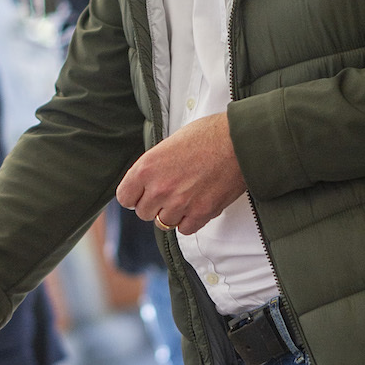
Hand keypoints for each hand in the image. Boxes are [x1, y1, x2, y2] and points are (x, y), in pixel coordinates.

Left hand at [115, 114, 245, 236]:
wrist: (239, 140)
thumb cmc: (208, 135)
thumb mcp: (169, 144)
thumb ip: (154, 167)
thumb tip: (148, 181)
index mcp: (147, 167)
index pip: (125, 197)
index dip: (134, 196)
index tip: (142, 194)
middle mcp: (159, 188)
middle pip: (143, 213)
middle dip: (154, 205)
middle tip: (170, 192)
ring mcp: (180, 203)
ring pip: (164, 223)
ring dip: (172, 213)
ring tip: (186, 195)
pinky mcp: (201, 213)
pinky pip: (185, 229)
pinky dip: (190, 220)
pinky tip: (197, 204)